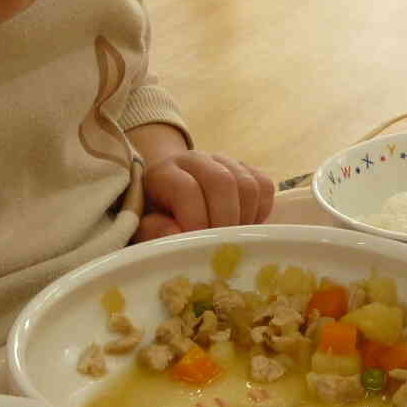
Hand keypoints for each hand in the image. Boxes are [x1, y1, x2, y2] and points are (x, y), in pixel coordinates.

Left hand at [134, 150, 275, 241]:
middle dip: (225, 221)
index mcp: (164, 172)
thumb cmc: (155, 214)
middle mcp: (195, 159)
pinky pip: (264, 186)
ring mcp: (223, 161)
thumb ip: (153, 230)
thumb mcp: (143, 225)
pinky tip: (245, 226)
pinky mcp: (245, 168)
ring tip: (233, 240)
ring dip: (244, 218)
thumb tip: (175, 233)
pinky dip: (261, 211)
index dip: (196, 221)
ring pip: (247, 184)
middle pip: (222, 182)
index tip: (196, 247)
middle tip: (221, 247)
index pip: (187, 190)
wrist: (165, 189)